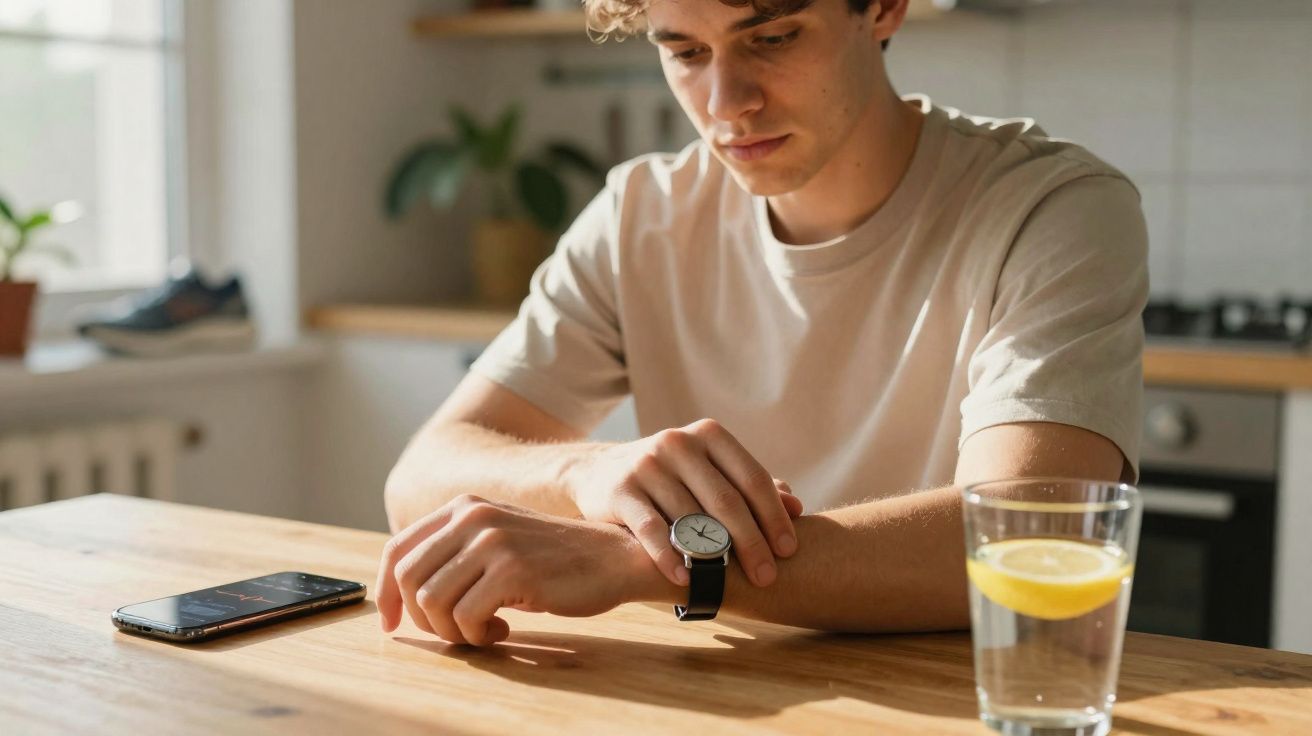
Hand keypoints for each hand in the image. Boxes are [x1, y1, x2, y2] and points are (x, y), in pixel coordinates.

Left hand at [376, 494, 651, 645]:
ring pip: (432, 602)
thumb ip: (455, 553)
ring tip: (484, 630)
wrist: (614, 558)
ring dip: (453, 630)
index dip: (385, 592)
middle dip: (424, 619)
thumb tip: (403, 594)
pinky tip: (504, 630)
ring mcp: (492, 541)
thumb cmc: (555, 560)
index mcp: (462, 507)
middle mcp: (471, 517)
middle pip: (407, 579)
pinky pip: (466, 617)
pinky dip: (478, 635)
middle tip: (456, 631)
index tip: (392, 624)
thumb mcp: (498, 540)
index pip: (397, 550)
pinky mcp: (512, 570)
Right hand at [565, 418, 802, 589]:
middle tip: (767, 576)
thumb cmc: (673, 479)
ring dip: (713, 554)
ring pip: (690, 516)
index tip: (789, 551)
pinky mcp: (620, 489)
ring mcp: (647, 464)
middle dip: (751, 542)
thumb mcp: (711, 474)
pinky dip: (668, 556)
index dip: (774, 516)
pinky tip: (684, 580)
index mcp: (709, 435)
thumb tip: (797, 507)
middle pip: (726, 500)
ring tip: (731, 582)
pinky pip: (651, 528)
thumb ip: (751, 488)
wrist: (601, 473)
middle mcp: (678, 443)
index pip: (752, 478)